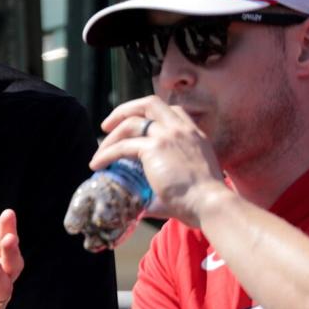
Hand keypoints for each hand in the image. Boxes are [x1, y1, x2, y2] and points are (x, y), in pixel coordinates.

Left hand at [89, 95, 228, 226]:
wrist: (210, 204)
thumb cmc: (202, 203)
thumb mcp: (188, 184)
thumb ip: (166, 187)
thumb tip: (145, 205)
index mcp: (195, 135)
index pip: (172, 110)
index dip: (151, 114)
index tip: (136, 124)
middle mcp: (182, 129)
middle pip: (150, 103)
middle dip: (125, 110)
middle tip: (107, 125)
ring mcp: (168, 135)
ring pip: (131, 122)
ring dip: (111, 135)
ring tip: (99, 152)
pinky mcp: (154, 148)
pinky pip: (122, 146)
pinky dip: (106, 153)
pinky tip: (97, 164)